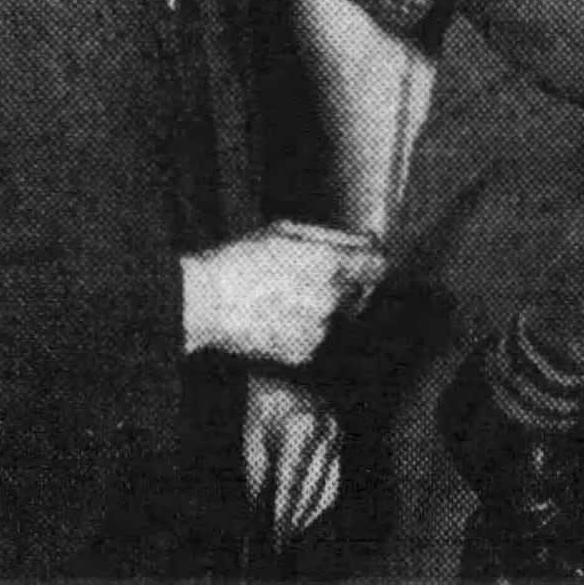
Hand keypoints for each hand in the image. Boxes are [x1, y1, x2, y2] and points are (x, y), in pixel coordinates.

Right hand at [182, 222, 384, 363]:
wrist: (204, 303)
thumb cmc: (239, 260)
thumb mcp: (285, 231)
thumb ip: (333, 237)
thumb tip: (366, 241)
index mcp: (330, 263)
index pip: (380, 264)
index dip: (371, 258)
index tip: (362, 257)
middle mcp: (331, 299)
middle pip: (363, 292)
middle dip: (349, 283)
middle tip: (315, 277)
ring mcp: (320, 330)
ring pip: (341, 317)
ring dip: (327, 309)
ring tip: (289, 299)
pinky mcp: (305, 353)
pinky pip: (319, 339)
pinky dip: (307, 330)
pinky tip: (278, 318)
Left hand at [244, 373, 341, 547]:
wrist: (281, 365)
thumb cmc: (260, 400)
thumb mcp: (251, 437)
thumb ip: (258, 476)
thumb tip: (259, 512)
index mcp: (299, 431)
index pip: (292, 486)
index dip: (284, 516)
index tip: (276, 539)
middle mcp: (324, 434)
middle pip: (314, 492)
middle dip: (297, 520)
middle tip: (281, 542)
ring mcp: (336, 435)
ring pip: (328, 488)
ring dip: (311, 513)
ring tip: (292, 531)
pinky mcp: (339, 436)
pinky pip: (333, 475)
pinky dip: (321, 496)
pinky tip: (306, 510)